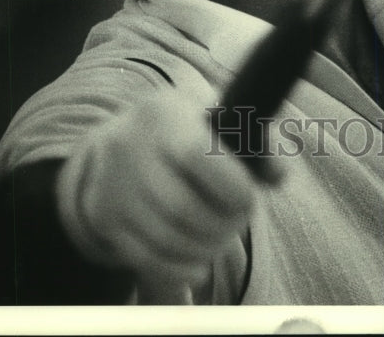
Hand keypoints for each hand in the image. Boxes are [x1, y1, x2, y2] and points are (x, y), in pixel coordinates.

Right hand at [55, 89, 267, 294]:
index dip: (231, 185)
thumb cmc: (182, 131)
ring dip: (206, 248)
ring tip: (221, 238)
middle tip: (238, 222)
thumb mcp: (215, 118)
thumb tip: (279, 173)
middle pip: (183, 207)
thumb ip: (256, 141)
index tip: (249, 197)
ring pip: (166, 237)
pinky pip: (146, 257)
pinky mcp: (104, 219)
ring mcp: (112, 186)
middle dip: (223, 225)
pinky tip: (198, 261)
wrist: (115, 145)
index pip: (195, 155)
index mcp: (164, 115)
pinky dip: (180, 268)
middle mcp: (130, 148)